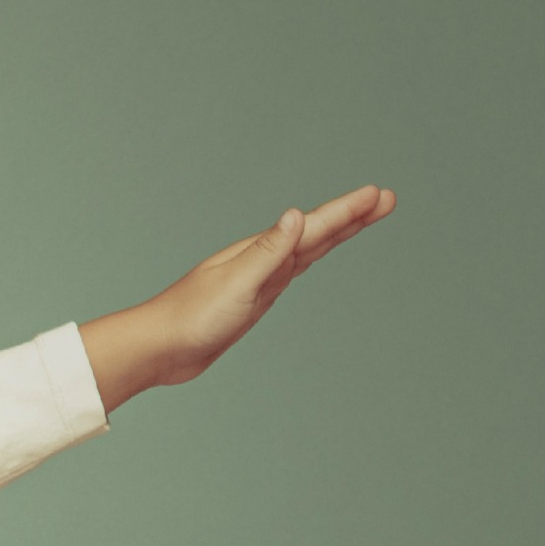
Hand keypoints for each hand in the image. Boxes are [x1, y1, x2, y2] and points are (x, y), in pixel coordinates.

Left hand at [81, 184, 396, 411]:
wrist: (157, 351)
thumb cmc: (189, 318)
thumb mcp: (236, 283)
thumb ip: (268, 252)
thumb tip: (296, 216)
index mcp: (259, 252)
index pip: (313, 226)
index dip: (347, 211)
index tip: (380, 194)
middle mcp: (260, 261)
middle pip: (316, 233)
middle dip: (352, 217)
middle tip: (387, 199)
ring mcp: (257, 281)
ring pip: (306, 250)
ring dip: (335, 234)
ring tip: (363, 218)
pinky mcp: (251, 302)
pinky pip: (289, 273)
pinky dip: (307, 259)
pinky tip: (310, 254)